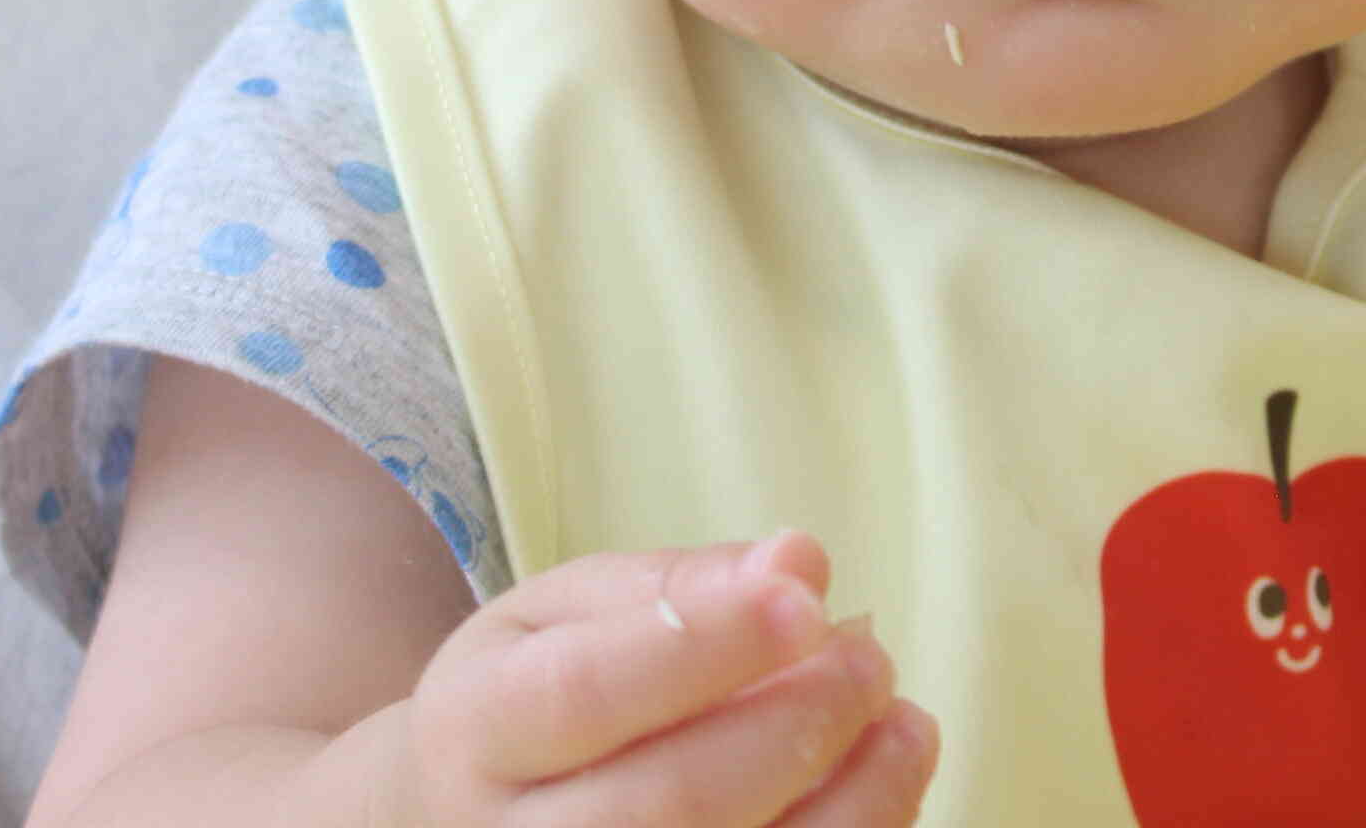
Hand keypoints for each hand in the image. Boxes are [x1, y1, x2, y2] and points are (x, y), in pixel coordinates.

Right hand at [390, 531, 936, 826]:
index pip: (584, 693)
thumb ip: (680, 585)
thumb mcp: (567, 610)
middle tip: (869, 660)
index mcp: (474, 729)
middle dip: (793, 726)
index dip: (709, 646)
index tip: (808, 602)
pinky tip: (883, 788)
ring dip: (847, 801)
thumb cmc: (532, 694)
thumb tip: (797, 562)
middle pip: (664, 805)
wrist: (463, 812)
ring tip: (903, 725)